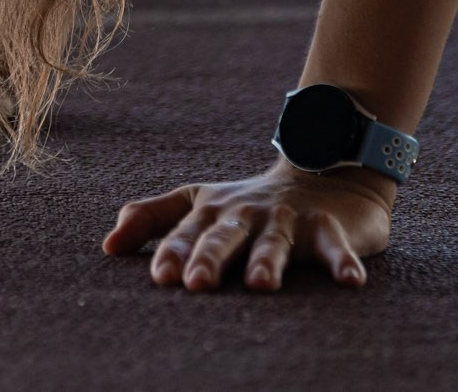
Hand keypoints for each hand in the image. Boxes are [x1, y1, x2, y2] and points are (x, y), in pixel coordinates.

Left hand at [103, 160, 392, 291]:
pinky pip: (335, 246)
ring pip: (274, 242)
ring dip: (267, 262)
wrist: (323, 172)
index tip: (160, 277)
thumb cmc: (250, 203)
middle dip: (209, 257)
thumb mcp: (199, 203)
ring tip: (260, 285)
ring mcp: (286, 219)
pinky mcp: (326, 226)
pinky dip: (343, 262)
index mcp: (211, 213)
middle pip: (224, 237)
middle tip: (196, 283)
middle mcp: (245, 214)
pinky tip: (350, 281)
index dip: (172, 252)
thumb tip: (107, 245)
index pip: (185, 233)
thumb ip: (153, 219)